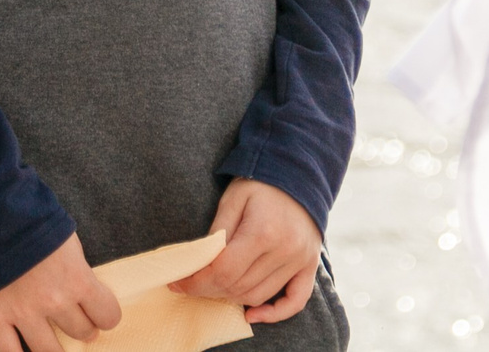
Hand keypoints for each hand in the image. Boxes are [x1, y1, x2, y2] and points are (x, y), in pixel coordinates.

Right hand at [0, 234, 119, 351]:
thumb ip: (78, 271)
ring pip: (49, 351)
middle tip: (81, 324)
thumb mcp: (69, 241)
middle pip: (81, 332)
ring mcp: (24, 313)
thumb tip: (84, 292)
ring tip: (58, 346)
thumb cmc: (33, 219)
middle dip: (84, 328)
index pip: (107, 315)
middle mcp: (55, 302)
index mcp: (78, 279)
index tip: (102, 313)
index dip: (106, 315)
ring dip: (58, 350)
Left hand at [168, 178, 321, 325]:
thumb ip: (217, 233)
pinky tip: (252, 315)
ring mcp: (300, 260)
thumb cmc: (261, 182)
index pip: (223, 271)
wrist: (299, 173)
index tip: (178, 283)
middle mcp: (285, 250)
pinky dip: (274, 314)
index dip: (197, 282)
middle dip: (209, 290)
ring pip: (259, 295)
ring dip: (232, 297)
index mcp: (263, 231)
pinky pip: (295, 301)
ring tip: (215, 287)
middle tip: (191, 284)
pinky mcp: (310, 265)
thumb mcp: (232, 199)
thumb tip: (200, 265)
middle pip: (239, 287)